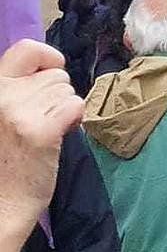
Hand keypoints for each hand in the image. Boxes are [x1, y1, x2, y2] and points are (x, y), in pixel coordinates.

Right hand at [0, 41, 82, 222]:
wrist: (0, 202)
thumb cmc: (4, 160)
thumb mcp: (1, 115)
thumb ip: (18, 91)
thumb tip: (53, 70)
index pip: (26, 48)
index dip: (48, 58)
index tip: (51, 73)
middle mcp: (1, 95)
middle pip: (57, 75)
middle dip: (57, 96)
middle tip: (42, 122)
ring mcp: (19, 111)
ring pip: (68, 92)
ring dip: (65, 110)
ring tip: (45, 133)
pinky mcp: (39, 130)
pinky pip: (75, 106)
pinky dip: (74, 120)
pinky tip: (59, 135)